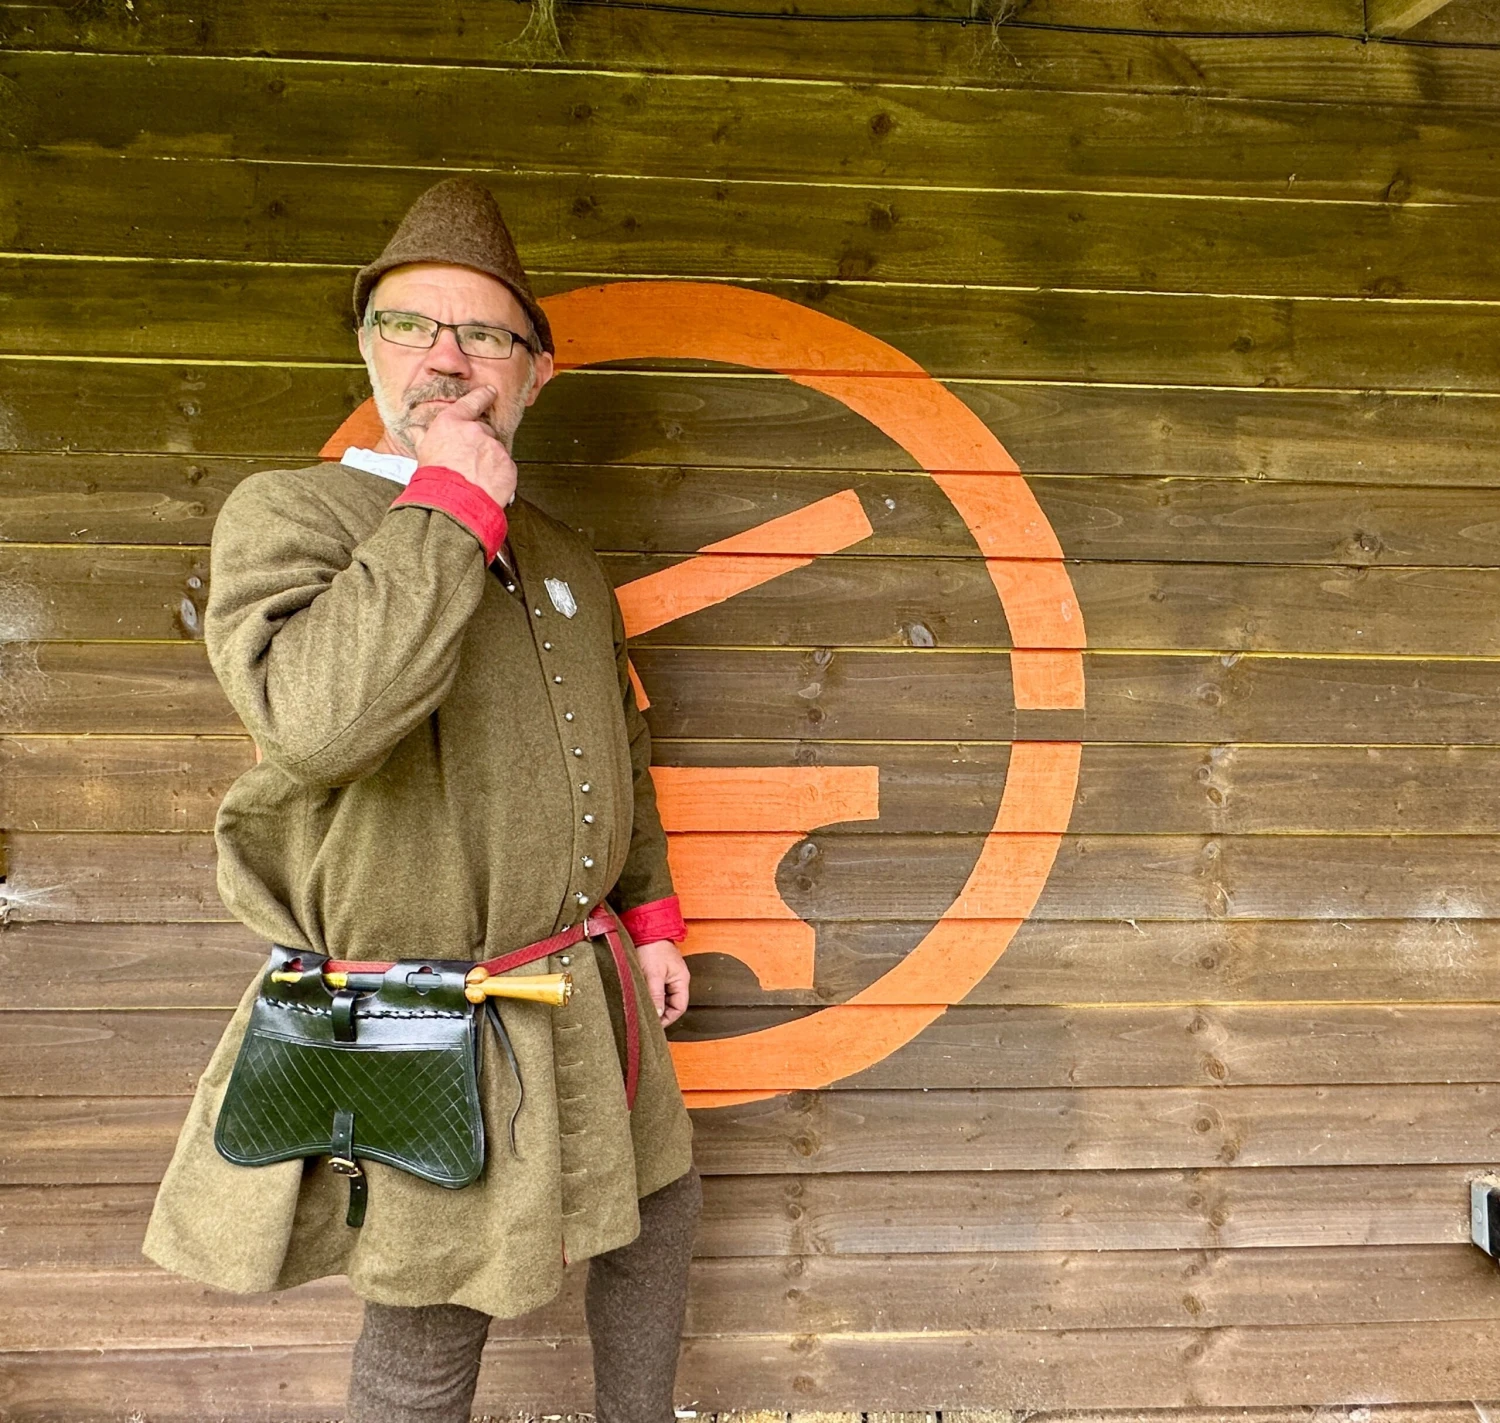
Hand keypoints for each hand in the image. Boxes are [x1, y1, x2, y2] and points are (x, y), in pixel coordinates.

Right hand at [414, 385, 517, 508]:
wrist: (452, 503)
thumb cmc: (434, 479)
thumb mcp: (422, 453)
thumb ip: (421, 437)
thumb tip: (412, 430)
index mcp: (452, 423)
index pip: (471, 403)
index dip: (482, 396)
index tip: (490, 392)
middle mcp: (475, 431)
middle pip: (484, 432)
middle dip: (480, 444)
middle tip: (469, 462)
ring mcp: (494, 447)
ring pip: (495, 451)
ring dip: (489, 461)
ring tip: (475, 478)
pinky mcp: (508, 465)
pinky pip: (506, 468)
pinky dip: (499, 475)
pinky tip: (486, 485)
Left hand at [634, 939, 690, 1026]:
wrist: (647, 928)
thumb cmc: (652, 948)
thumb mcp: (653, 974)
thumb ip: (656, 995)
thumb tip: (658, 1014)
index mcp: (682, 980)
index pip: (679, 1007)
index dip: (668, 1018)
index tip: (654, 1024)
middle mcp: (677, 980)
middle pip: (672, 1004)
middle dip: (660, 1012)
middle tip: (646, 1018)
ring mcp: (668, 976)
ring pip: (663, 997)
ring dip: (654, 1003)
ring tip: (642, 1007)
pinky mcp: (659, 973)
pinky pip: (657, 990)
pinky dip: (650, 995)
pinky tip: (641, 996)